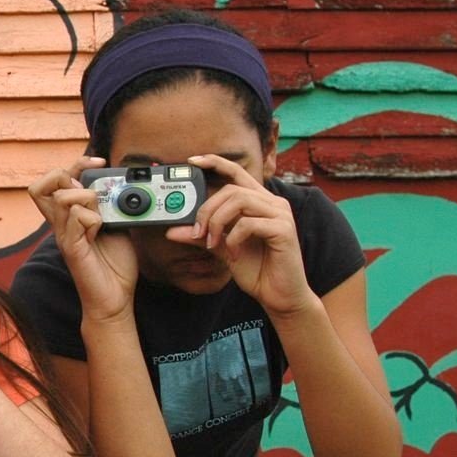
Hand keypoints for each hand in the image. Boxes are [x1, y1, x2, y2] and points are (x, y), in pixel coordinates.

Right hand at [28, 158, 138, 323]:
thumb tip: (115, 184)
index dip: (75, 164)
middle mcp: (60, 224)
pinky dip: (93, 218)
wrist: (115, 299)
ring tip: (101, 216)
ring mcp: (64, 237)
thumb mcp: (116, 225)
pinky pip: (75, 220)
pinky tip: (101, 230)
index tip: (99, 162)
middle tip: (93, 189)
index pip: (54, 180)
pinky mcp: (73, 250)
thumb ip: (110, 205)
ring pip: (62, 198)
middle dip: (70, 175)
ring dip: (87, 198)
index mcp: (68, 216)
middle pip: (40, 186)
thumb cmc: (113, 265)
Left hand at [175, 155, 314, 315]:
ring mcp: (280, 214)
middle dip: (207, 210)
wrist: (279, 295)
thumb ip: (201, 237)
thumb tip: (171, 231)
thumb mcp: (222, 249)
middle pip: (231, 189)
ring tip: (214, 244)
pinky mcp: (284, 229)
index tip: (192, 162)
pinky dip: (233, 238)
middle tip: (198, 232)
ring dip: (218, 222)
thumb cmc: (256, 269)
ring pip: (239, 201)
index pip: (236, 172)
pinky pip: (249, 223)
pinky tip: (233, 254)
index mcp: (258, 202)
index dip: (215, 162)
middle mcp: (272, 203)